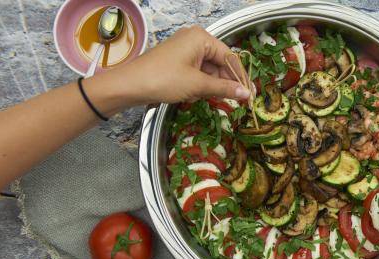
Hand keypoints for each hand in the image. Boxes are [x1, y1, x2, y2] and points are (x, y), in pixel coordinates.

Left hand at [106, 25, 248, 107]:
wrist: (129, 86)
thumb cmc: (163, 80)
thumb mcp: (197, 85)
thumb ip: (224, 88)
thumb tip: (245, 93)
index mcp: (201, 38)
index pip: (230, 57)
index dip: (240, 77)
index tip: (249, 94)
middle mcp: (194, 40)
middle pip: (220, 63)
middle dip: (223, 83)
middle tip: (234, 101)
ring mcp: (185, 50)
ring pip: (208, 70)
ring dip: (208, 87)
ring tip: (200, 98)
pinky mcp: (177, 61)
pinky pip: (197, 73)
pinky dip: (198, 86)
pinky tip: (191, 96)